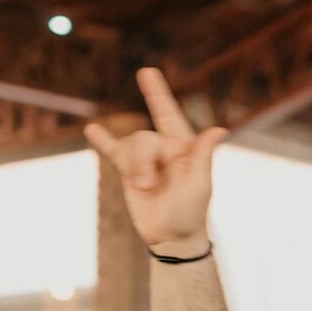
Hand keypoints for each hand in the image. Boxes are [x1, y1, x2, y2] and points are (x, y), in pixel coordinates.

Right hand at [84, 68, 227, 254]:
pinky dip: (102, 141)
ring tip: (143, 188)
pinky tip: (92, 129)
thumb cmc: (191, 212)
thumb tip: (219, 129)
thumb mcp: (200, 184)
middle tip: (150, 185)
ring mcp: (145, 160)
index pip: (168, 114)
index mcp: (183, 147)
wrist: (171, 238)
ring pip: (128, 146)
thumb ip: (203, 155)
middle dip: (143, 159)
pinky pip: (113, 151)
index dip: (157, 93)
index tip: (147, 72)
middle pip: (143, 137)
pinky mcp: (129, 172)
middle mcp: (163, 149)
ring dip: (133, 167)